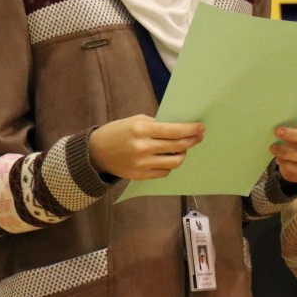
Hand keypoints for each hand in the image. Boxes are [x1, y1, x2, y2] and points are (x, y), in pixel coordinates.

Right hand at [88, 114, 204, 179]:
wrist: (96, 152)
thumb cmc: (118, 132)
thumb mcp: (136, 120)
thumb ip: (157, 124)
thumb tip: (181, 128)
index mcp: (141, 129)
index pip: (174, 130)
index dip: (191, 129)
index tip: (201, 127)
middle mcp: (142, 147)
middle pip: (177, 146)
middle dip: (192, 141)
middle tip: (199, 137)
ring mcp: (141, 163)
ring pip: (174, 162)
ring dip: (182, 155)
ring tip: (182, 149)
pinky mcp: (139, 176)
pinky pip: (164, 172)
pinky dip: (170, 165)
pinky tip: (168, 158)